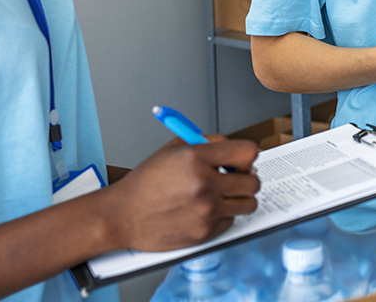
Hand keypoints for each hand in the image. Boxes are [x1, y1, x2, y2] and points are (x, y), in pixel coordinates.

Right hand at [104, 137, 259, 252]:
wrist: (122, 215)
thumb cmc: (146, 182)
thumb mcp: (174, 149)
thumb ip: (207, 142)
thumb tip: (234, 148)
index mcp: (197, 158)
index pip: (248, 152)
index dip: (248, 155)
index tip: (243, 159)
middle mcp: (204, 184)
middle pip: (253, 181)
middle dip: (247, 177)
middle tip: (235, 177)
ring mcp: (206, 211)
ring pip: (248, 203)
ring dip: (240, 197)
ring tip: (224, 193)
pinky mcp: (204, 233)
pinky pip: (231, 221)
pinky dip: (224, 215)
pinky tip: (206, 209)